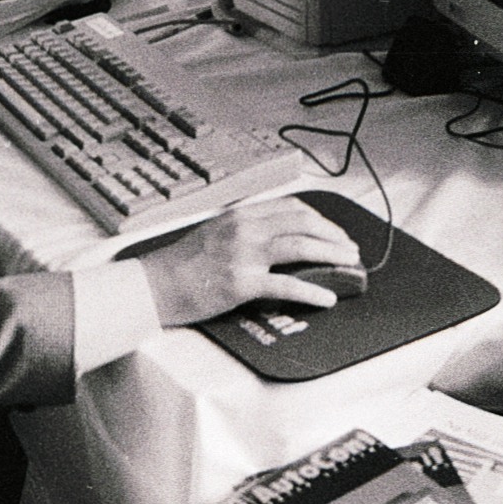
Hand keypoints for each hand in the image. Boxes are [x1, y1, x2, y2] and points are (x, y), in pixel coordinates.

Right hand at [137, 196, 361, 325]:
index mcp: (239, 215)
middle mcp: (244, 229)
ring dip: (331, 253)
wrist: (153, 285)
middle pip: (302, 222)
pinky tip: (327, 297)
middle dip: (332, 233)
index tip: (332, 229)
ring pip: (301, 245)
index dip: (318, 217)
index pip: (289, 206)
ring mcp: (244, 255)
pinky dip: (312, 290)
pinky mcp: (242, 283)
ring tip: (348, 263)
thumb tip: (272, 238)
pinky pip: (287, 284)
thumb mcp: (212, 233)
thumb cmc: (178, 264)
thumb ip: (241, 230)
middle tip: (349, 247)